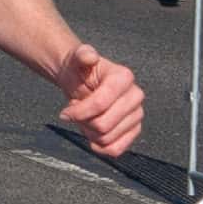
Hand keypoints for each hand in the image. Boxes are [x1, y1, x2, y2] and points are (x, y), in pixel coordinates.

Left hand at [56, 41, 141, 158]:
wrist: (81, 81)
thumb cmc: (79, 70)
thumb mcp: (76, 58)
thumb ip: (82, 54)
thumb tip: (89, 56)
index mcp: (124, 77)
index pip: (100, 104)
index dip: (79, 111)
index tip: (66, 110)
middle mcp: (135, 97)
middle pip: (103, 124)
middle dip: (83, 121)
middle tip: (77, 112)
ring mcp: (136, 115)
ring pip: (107, 138)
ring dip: (89, 132)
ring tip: (85, 118)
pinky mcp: (134, 130)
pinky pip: (116, 149)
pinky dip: (99, 147)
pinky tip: (91, 135)